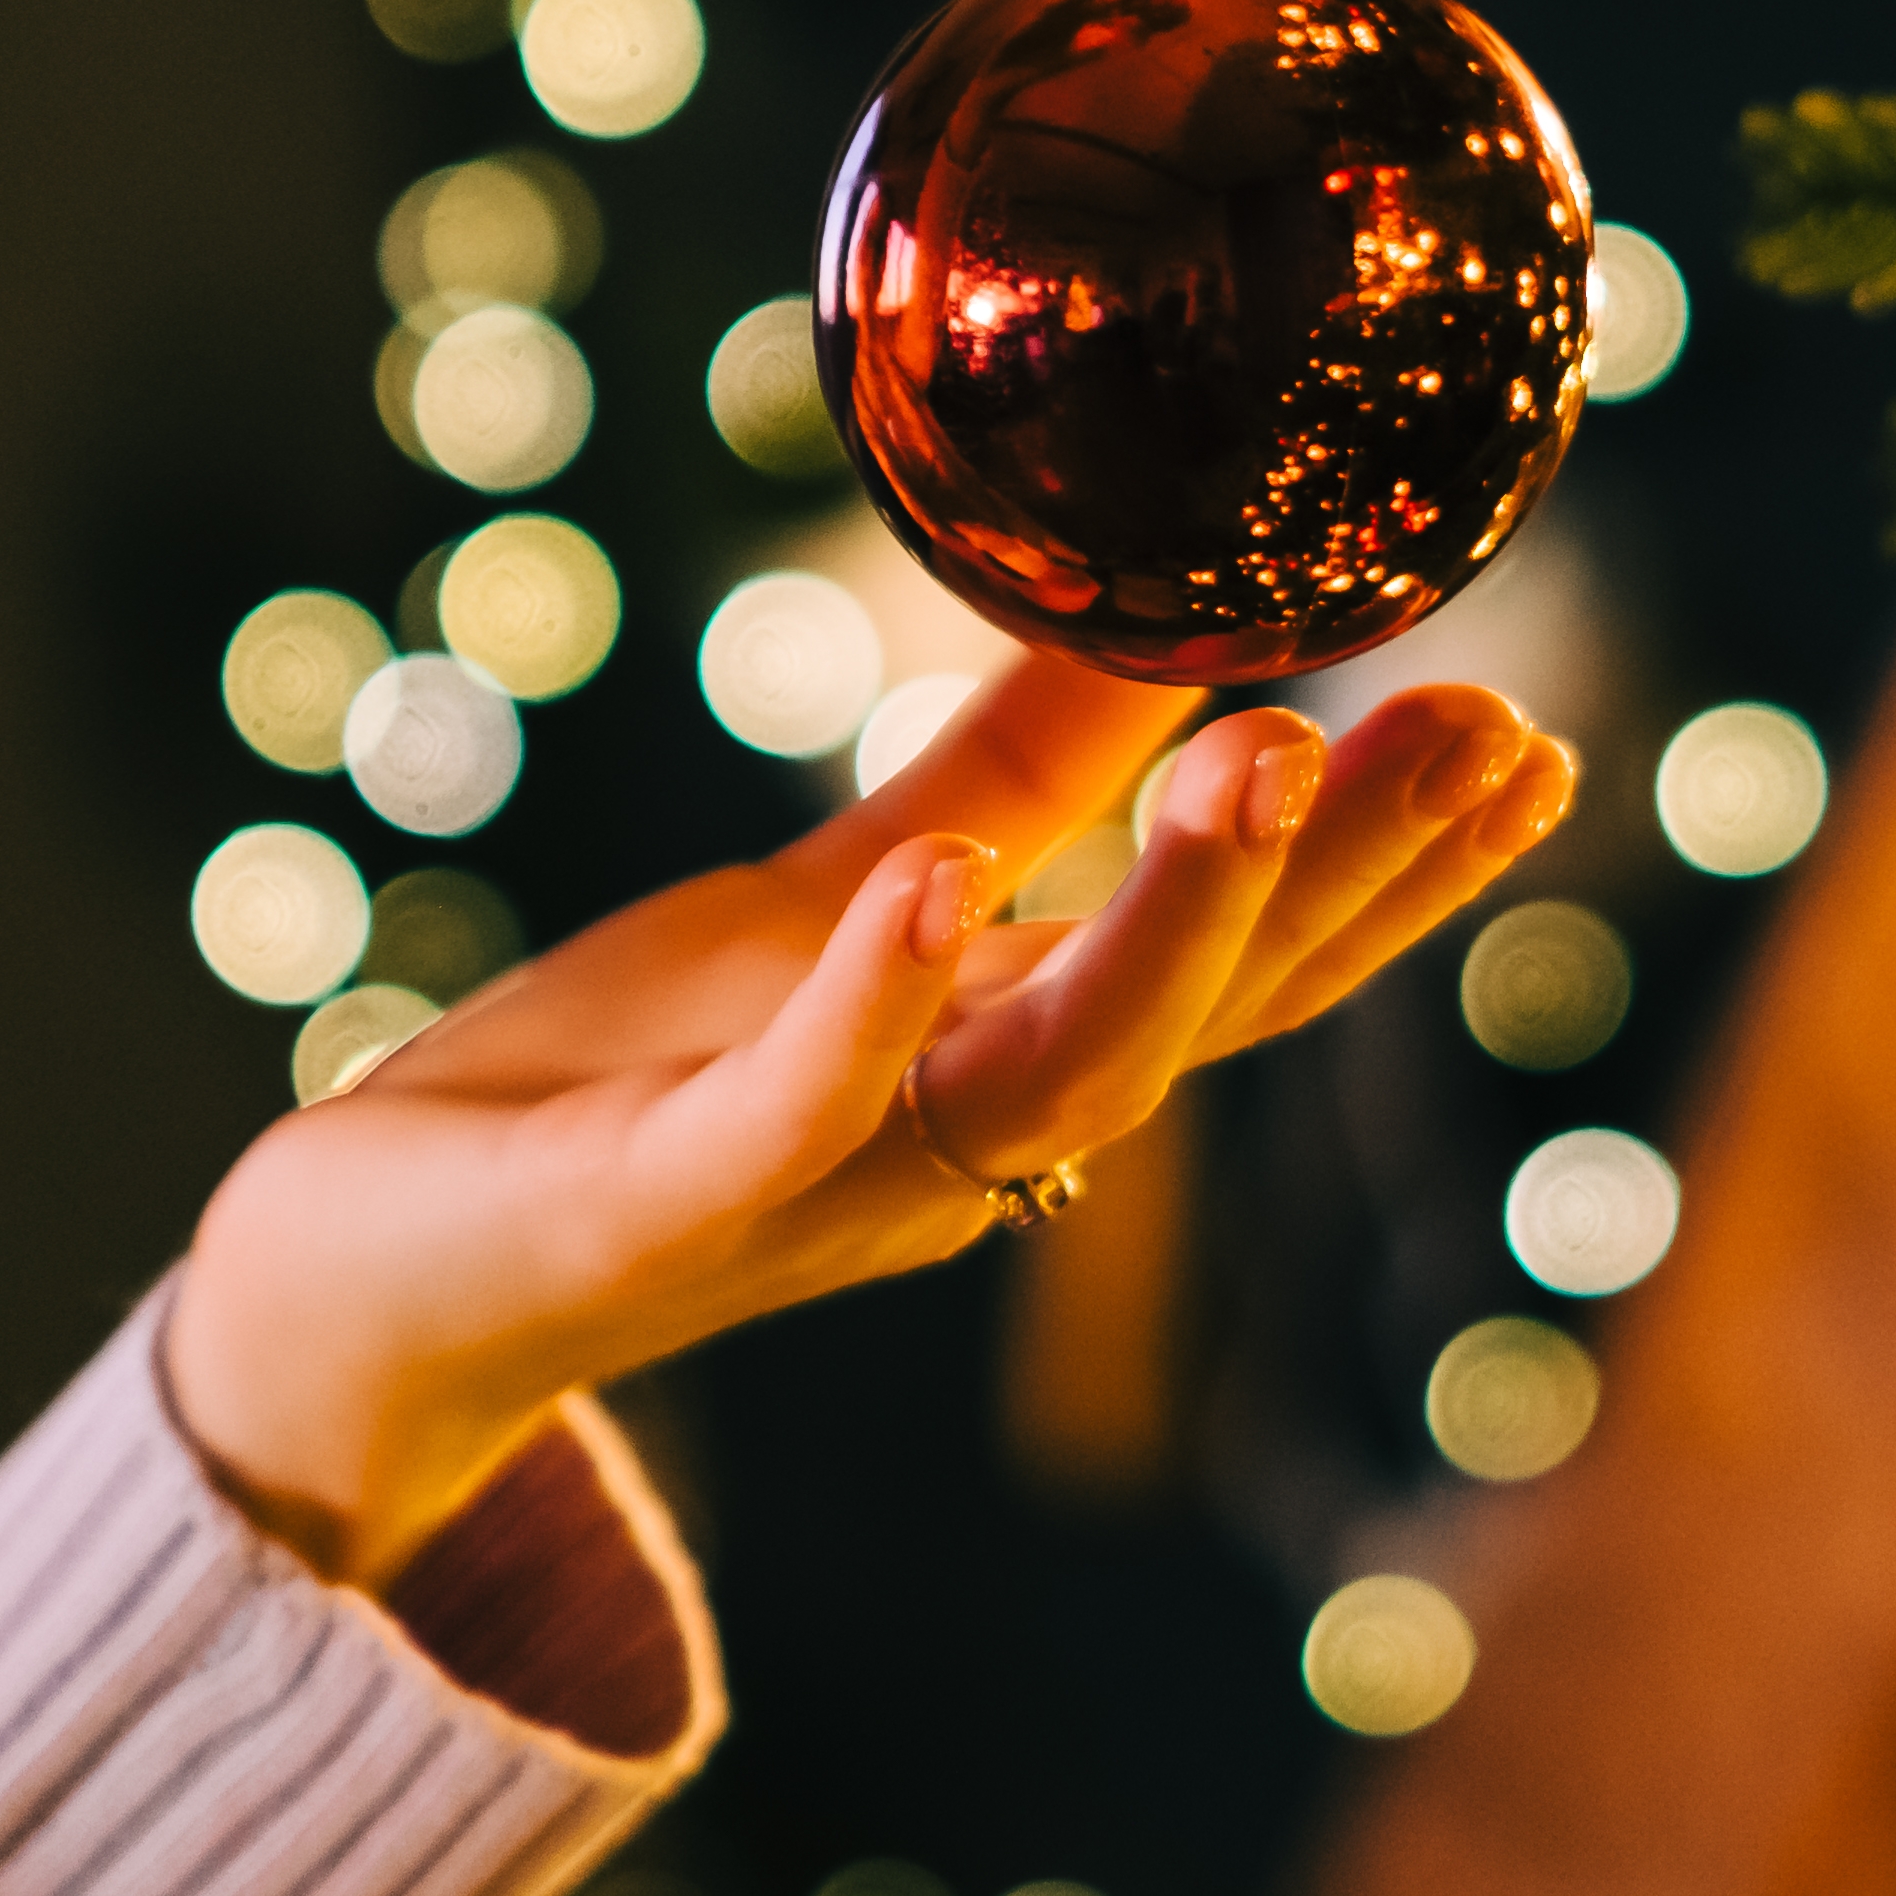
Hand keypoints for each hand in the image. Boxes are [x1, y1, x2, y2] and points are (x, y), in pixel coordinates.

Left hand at [164, 657, 1581, 1587]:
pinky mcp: (661, 1201)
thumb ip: (1006, 784)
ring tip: (1266, 753)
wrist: (366, 1269)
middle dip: (1353, 884)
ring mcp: (824, 1184)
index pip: (1253, 971)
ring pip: (1054, 1077)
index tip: (1529, 738)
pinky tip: (936, 885)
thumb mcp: (837, 893)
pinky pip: (795, 1112)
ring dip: (1172, 923)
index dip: (1399, 872)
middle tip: (1481, 733)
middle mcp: (961, 1146)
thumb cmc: (612, 1079)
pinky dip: (875, 1005)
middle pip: (1208, 1023)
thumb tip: (1168, 626)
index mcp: (1013, 1063)